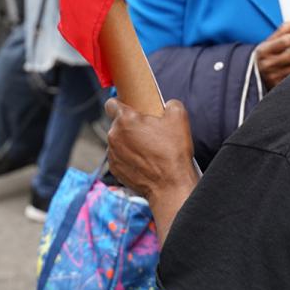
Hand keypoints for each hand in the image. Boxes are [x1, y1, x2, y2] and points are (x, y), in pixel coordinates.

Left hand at [105, 97, 197, 241]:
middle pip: (118, 124)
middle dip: (130, 125)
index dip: (121, 104)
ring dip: (129, 142)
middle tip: (149, 131)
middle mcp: (114, 136)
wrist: (170, 186)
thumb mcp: (179, 116)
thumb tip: (167, 105)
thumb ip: (169, 103)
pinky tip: (145, 161)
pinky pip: (120, 157)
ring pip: (118, 141)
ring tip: (148, 148)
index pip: (111, 104)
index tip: (130, 108)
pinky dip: (129, 157)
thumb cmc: (173, 151)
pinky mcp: (115, 170)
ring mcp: (113, 155)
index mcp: (125, 119)